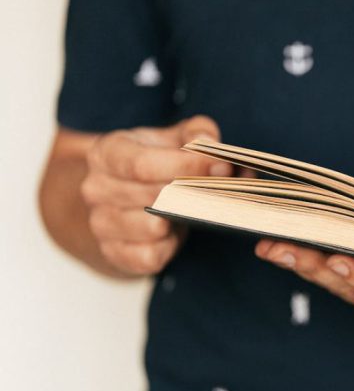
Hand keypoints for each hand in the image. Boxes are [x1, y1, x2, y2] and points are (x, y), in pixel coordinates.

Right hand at [80, 116, 231, 275]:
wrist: (125, 198)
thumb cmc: (156, 163)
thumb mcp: (174, 138)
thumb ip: (197, 133)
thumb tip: (212, 148)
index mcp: (107, 153)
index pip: (142, 164)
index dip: (186, 166)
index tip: (220, 167)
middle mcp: (96, 188)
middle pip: (152, 195)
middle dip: (193, 193)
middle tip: (221, 190)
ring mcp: (101, 223)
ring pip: (151, 228)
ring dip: (179, 221)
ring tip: (193, 210)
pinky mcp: (114, 253)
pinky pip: (149, 257)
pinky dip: (168, 248)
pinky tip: (173, 234)